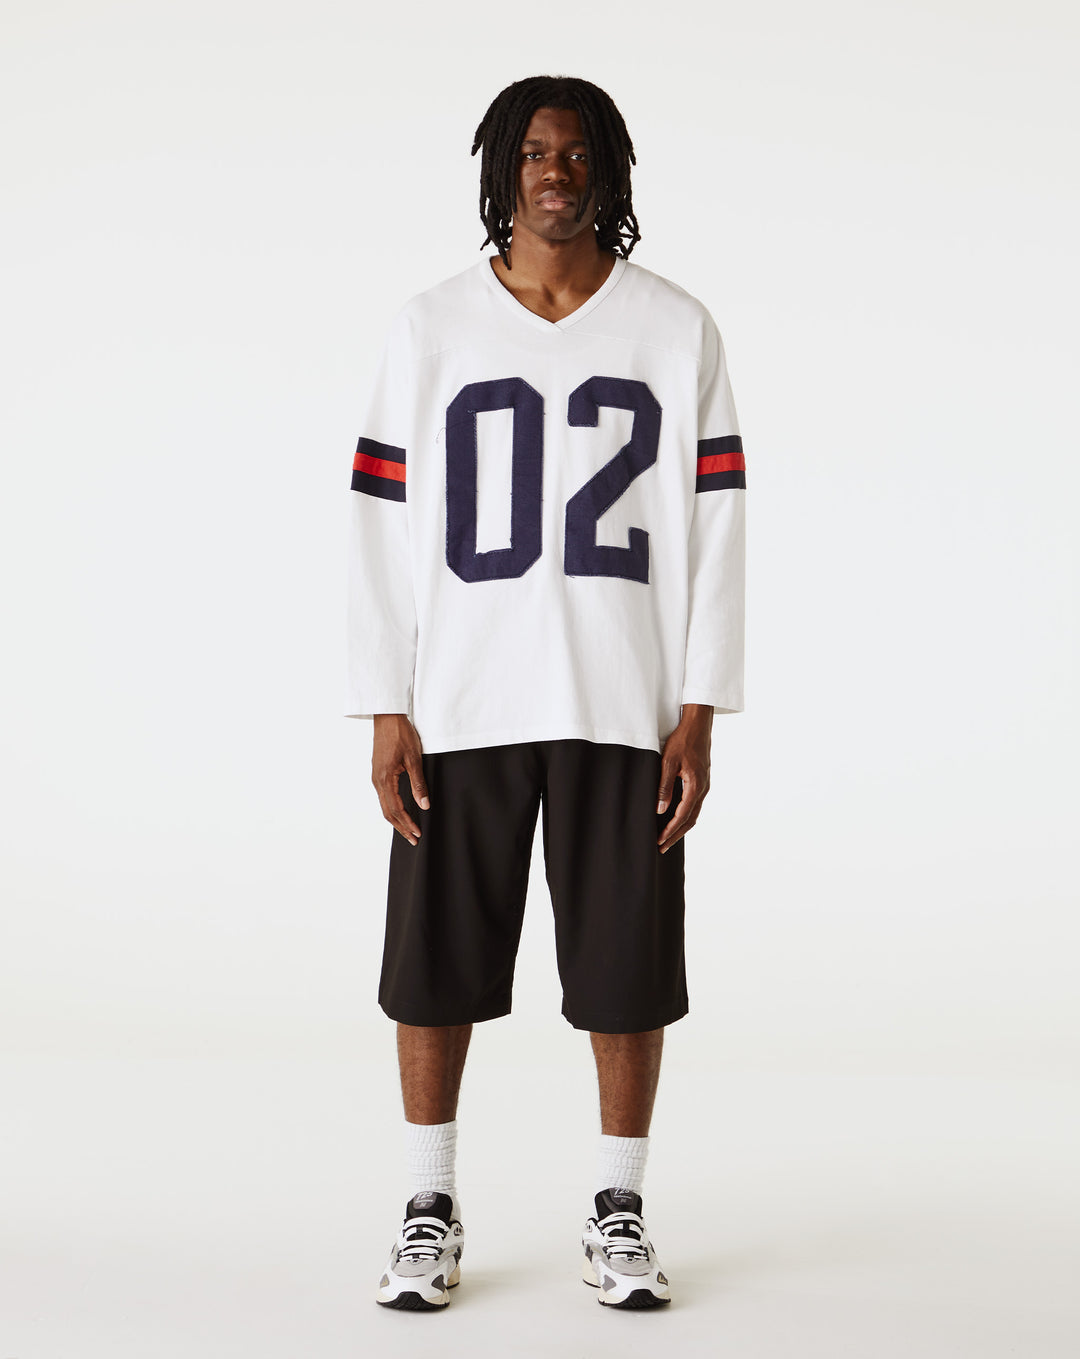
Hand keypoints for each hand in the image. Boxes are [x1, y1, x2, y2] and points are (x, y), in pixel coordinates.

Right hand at [372, 713, 429, 845]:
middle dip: (401, 827)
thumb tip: (424, 805)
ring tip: (408, 829)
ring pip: (384, 805)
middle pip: (388, 812)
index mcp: (384, 779)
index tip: (417, 834)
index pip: (396, 809)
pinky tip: (400, 811)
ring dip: (396, 819)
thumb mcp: (414, 758)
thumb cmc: (400, 734)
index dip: (407, 824)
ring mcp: (375, 777)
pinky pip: (383, 797)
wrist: (387, 717)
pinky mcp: (378, 773)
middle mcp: (377, 781)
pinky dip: (392, 808)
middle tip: (414, 839)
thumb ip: (418, 783)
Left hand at [656, 703, 712, 852]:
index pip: (683, 816)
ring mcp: (704, 785)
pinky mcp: (702, 781)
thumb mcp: (668, 762)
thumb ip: (665, 787)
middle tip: (662, 847)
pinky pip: (694, 805)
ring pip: (694, 813)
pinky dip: (685, 816)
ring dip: (681, 827)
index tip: (660, 841)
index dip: (671, 831)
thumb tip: (660, 809)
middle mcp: (703, 789)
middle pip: (691, 820)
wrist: (698, 725)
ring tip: (667, 838)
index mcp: (696, 786)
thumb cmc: (683, 741)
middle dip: (676, 835)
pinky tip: (676, 819)